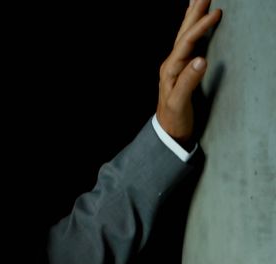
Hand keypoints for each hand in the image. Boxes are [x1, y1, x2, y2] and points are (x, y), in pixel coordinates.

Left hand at [156, 0, 222, 146]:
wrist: (167, 132)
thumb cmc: (173, 119)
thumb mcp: (179, 102)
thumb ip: (188, 82)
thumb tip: (201, 60)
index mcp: (170, 70)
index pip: (186, 43)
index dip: (200, 27)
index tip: (215, 13)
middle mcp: (171, 65)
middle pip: (183, 34)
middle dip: (194, 14)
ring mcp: (175, 67)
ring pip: (184, 37)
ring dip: (191, 18)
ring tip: (198, 2)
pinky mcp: (181, 70)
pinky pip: (187, 44)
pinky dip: (192, 31)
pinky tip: (194, 26)